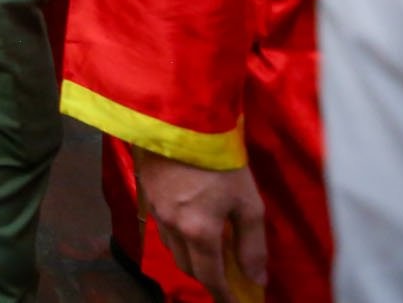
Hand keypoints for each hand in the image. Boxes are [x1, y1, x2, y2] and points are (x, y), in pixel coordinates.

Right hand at [135, 151, 266, 301]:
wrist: (178, 118)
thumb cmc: (219, 159)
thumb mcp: (247, 201)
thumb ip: (252, 244)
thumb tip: (256, 278)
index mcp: (199, 232)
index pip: (210, 277)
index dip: (223, 294)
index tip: (235, 302)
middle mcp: (173, 227)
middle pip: (187, 266)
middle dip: (206, 277)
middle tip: (226, 276)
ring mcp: (155, 210)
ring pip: (172, 247)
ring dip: (190, 256)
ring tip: (208, 249)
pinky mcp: (146, 193)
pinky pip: (161, 227)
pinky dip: (177, 235)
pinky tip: (188, 222)